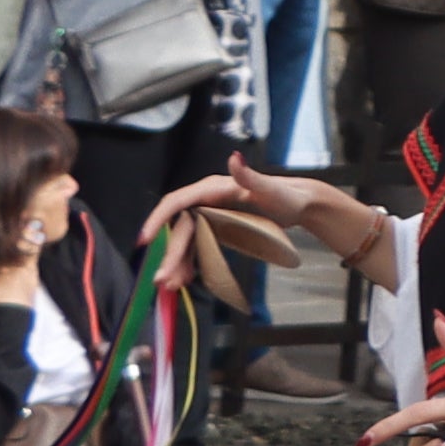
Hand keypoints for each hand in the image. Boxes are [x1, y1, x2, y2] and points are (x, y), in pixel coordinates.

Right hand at [162, 154, 390, 282]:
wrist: (300, 205)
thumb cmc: (287, 195)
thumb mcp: (271, 189)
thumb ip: (250, 176)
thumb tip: (234, 159)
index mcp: (213, 189)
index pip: (177, 202)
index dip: (158, 219)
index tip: (144, 239)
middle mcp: (206, 202)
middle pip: (180, 229)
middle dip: (170, 254)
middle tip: (162, 280)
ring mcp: (210, 216)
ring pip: (186, 242)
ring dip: (177, 263)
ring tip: (170, 286)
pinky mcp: (217, 229)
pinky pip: (197, 248)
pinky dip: (191, 263)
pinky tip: (185, 280)